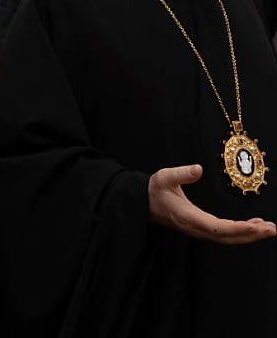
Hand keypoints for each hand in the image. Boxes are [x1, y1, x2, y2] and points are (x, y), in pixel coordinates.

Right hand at [148, 164, 275, 243]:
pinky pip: (223, 234)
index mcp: (188, 217)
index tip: (257, 226)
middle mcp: (195, 227)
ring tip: (268, 228)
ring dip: (248, 235)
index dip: (238, 229)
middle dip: (251, 234)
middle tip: (272, 229)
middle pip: (227, 237)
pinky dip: (240, 232)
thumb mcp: (163, 177)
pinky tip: (252, 226)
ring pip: (227, 238)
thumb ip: (181, 173)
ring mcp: (198, 229)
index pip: (217, 228)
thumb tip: (199, 169)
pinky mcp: (200, 227)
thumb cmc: (154, 189)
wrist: (143, 202)